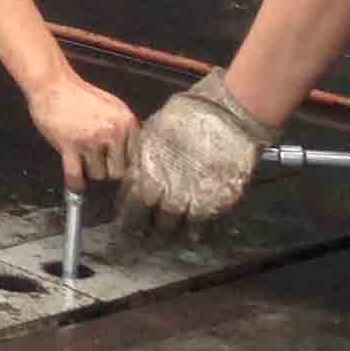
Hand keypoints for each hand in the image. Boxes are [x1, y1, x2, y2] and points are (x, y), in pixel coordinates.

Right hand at [26, 70, 138, 190]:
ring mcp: (91, 140)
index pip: (134, 158)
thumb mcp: (113, 106)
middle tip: (96, 162)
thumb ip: (124, 128)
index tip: (113, 163)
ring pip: (98, 174)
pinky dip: (75, 183)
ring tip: (82, 161)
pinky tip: (75, 185)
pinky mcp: (70, 145)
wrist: (53, 84)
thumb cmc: (81, 95)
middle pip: (117, 171)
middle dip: (107, 169)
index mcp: (127, 123)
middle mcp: (113, 133)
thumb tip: (129, 154)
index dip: (122, 162)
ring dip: (89, 171)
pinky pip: (75, 174)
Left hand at [116, 68, 275, 237]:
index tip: (125, 226)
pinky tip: (197, 232)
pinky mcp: (219, 204)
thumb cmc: (182, 118)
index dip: (126, 219)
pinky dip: (201, 233)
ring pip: (178, 230)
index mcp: (144, 173)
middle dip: (148, 231)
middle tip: (148, 234)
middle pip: (152, 224)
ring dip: (174, 233)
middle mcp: (166, 191)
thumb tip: (134, 177)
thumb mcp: (149, 136)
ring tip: (172, 234)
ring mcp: (193, 200)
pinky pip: (207, 228)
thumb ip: (141, 161)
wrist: (224, 116)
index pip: (128, 207)